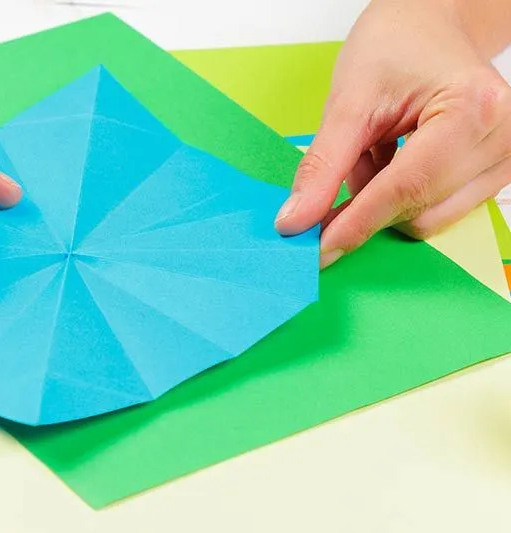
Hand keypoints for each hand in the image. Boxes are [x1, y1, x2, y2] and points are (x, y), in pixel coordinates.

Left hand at [275, 0, 510, 265]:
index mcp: (472, 109)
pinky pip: (438, 210)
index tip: (315, 251)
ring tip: (375, 150)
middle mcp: (503, 138)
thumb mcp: (347, 102)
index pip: (406, 188)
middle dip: (367, 207)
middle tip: (338, 174)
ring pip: (428, 219)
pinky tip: (392, 159)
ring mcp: (505, 159)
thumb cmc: (395, 48)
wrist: (429, 28)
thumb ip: (322, 167)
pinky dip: (402, 196)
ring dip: (385, 200)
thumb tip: (296, 223)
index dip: (356, 224)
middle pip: (419, 212)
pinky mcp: (496, 174)